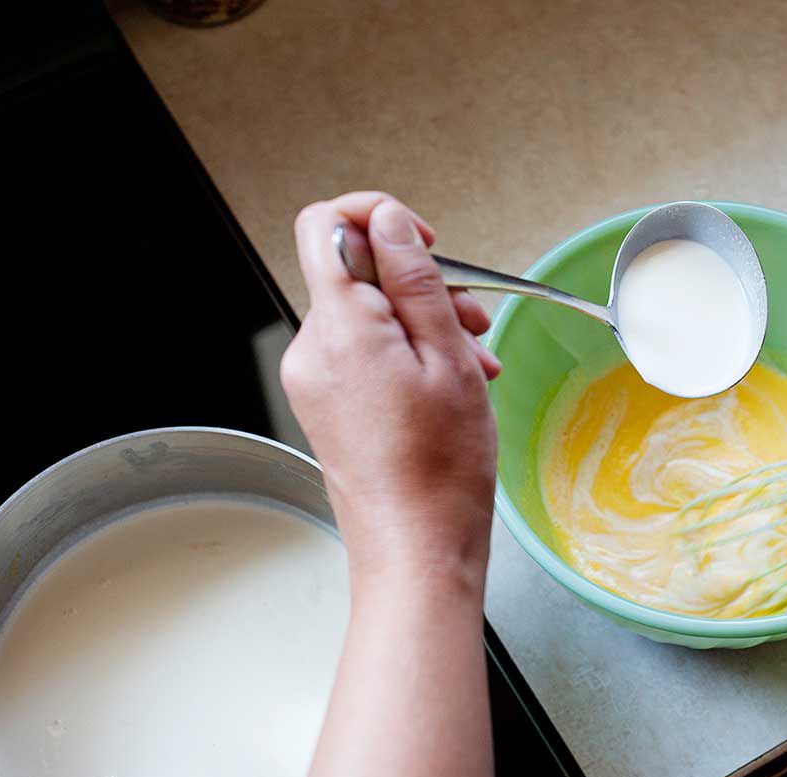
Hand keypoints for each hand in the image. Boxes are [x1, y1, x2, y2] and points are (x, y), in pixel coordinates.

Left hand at [281, 191, 500, 594]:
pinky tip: (451, 386)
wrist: (416, 549)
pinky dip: (407, 356)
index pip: (326, 224)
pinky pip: (363, 354)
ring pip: (368, 316)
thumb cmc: (441, 467)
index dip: (377, 216)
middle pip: (357, 273)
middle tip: (475, 322)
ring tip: (474, 365)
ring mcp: (315, 380)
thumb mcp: (446, 357)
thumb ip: (414, 279)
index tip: (424, 244)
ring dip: (423, 325)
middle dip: (421, 284)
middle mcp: (312, 349)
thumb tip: (388, 221)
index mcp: (339, 327)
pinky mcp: (326, 405)